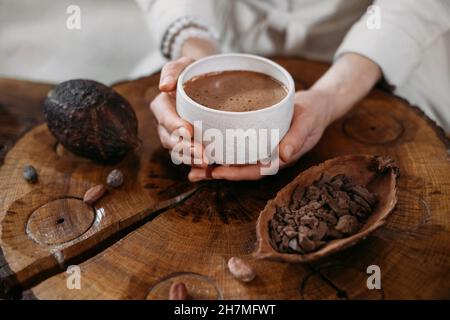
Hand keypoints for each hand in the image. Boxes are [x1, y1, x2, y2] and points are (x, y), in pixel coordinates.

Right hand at [150, 56, 207, 169]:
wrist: (205, 81)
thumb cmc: (193, 71)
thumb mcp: (183, 64)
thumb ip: (172, 71)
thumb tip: (164, 86)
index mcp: (162, 106)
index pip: (165, 118)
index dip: (174, 126)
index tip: (188, 131)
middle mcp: (166, 124)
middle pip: (171, 140)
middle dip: (185, 149)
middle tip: (201, 155)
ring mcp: (176, 136)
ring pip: (178, 152)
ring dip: (191, 159)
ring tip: (206, 163)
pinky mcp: (188, 144)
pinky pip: (189, 157)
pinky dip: (196, 165)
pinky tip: (208, 168)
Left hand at [190, 53, 381, 180]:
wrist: (316, 105)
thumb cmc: (313, 113)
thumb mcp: (308, 122)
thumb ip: (297, 138)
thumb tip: (284, 156)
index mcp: (279, 158)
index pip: (256, 170)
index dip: (236, 173)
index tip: (217, 172)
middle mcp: (267, 157)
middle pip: (240, 170)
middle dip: (217, 173)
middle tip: (193, 173)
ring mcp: (260, 149)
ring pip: (235, 161)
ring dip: (213, 165)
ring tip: (190, 167)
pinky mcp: (255, 139)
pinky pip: (236, 148)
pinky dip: (220, 150)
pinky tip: (202, 147)